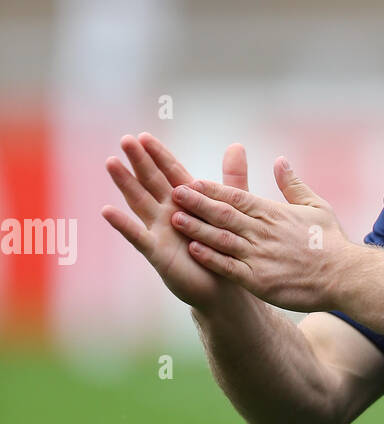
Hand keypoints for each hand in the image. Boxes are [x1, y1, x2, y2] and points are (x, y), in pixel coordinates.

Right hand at [102, 134, 252, 314]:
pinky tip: (108, 211)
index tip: (144, 135)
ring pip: (140, 202)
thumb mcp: (233, 208)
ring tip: (111, 163)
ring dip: (126, 183)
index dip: (157, 154)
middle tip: (125, 140)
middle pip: (151, 182)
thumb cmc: (227, 248)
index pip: (170, 172)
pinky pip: (138, 236)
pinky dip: (123, 224)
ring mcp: (160, 231)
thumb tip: (236, 144)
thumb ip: (232, 178)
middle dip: (139, 161)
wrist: (226, 287)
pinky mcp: (157, 253)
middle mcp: (169, 213)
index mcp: (187, 201)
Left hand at [167, 160, 352, 310]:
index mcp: (273, 213)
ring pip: (221, 238)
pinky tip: (193, 250)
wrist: (345, 276)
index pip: (236, 196)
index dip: (211, 189)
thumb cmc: (332, 242)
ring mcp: (260, 256)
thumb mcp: (316, 206)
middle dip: (196, 203)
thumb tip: (280, 160)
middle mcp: (263, 232)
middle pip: (223, 214)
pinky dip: (211, 258)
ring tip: (173, 219)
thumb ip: (293, 184)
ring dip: (196, 228)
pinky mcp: (260, 280)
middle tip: (172, 193)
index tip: (190, 181)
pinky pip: (229, 267)